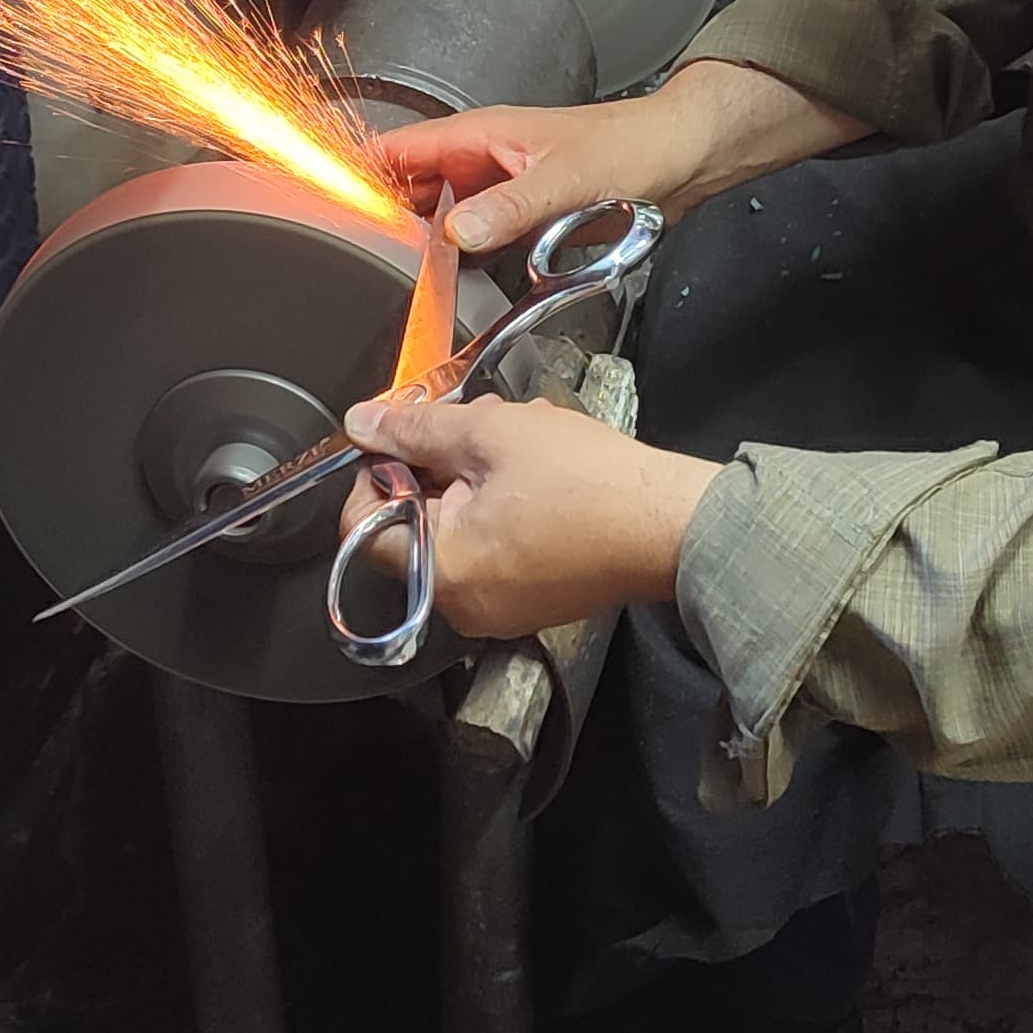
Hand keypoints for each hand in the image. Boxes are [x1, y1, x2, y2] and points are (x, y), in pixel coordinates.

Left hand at [337, 391, 716, 640]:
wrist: (671, 524)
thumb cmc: (588, 482)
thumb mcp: (490, 433)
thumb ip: (416, 429)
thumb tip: (361, 423)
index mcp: (440, 572)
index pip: (362, 523)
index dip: (380, 469)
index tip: (412, 437)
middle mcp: (462, 606)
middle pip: (413, 524)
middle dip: (438, 464)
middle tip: (479, 426)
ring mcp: (499, 609)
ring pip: (456, 529)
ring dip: (475, 476)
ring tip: (521, 441)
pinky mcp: (532, 601)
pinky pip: (492, 548)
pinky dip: (502, 505)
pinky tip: (540, 471)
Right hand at [374, 59, 857, 252]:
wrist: (684, 157)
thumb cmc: (633, 147)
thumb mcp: (566, 179)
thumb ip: (509, 208)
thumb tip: (456, 233)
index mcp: (479, 135)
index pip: (395, 149)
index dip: (356, 175)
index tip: (326, 211)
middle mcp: (481, 160)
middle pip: (409, 190)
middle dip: (385, 223)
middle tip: (364, 267)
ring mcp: (500, 189)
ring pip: (440, 218)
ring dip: (424, 245)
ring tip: (401, 281)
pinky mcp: (521, 216)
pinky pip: (475, 237)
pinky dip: (459, 258)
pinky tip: (455, 283)